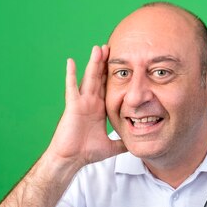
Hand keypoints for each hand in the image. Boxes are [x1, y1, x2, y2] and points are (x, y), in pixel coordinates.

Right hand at [47, 45, 126, 167]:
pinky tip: (71, 62)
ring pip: (89, 79)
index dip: (113, 76)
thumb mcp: (111, 146)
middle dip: (104, 64)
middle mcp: (90, 103)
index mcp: (99, 110)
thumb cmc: (86, 153)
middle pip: (99, 79)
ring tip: (98, 48)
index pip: (108, 88)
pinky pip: (72, 88)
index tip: (121, 63)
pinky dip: (71, 75)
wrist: (72, 159)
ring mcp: (81, 103)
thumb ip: (122, 144)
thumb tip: (135, 146)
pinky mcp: (73, 106)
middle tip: (110, 47)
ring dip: (93, 64)